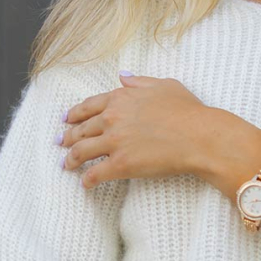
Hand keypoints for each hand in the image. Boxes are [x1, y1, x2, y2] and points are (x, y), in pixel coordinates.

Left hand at [60, 73, 210, 187]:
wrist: (200, 136)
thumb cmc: (188, 110)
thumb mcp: (164, 85)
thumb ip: (140, 81)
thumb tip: (123, 77)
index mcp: (120, 98)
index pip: (88, 106)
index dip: (74, 114)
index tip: (67, 119)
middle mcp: (112, 118)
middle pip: (81, 129)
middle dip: (68, 137)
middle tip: (61, 143)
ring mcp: (114, 142)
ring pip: (81, 151)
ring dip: (70, 159)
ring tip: (66, 165)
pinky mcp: (121, 165)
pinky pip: (95, 174)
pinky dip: (87, 180)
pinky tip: (84, 184)